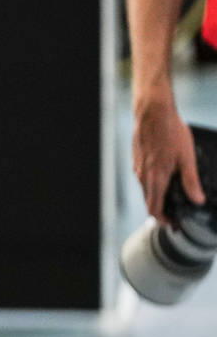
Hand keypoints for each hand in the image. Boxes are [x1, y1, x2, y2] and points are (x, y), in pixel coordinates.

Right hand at [133, 99, 204, 220]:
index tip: (173, 223)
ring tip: (172, 197)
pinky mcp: (138, 160)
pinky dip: (153, 184)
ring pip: (146, 190)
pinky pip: (144, 178)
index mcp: (155, 178)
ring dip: (157, 197)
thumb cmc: (170, 132)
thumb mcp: (187, 158)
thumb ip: (192, 181)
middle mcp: (143, 175)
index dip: (163, 220)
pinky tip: (165, 177)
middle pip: (149, 201)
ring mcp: (138, 167)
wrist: (153, 113)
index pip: (154, 208)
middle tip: (176, 215)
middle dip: (161, 211)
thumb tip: (198, 199)